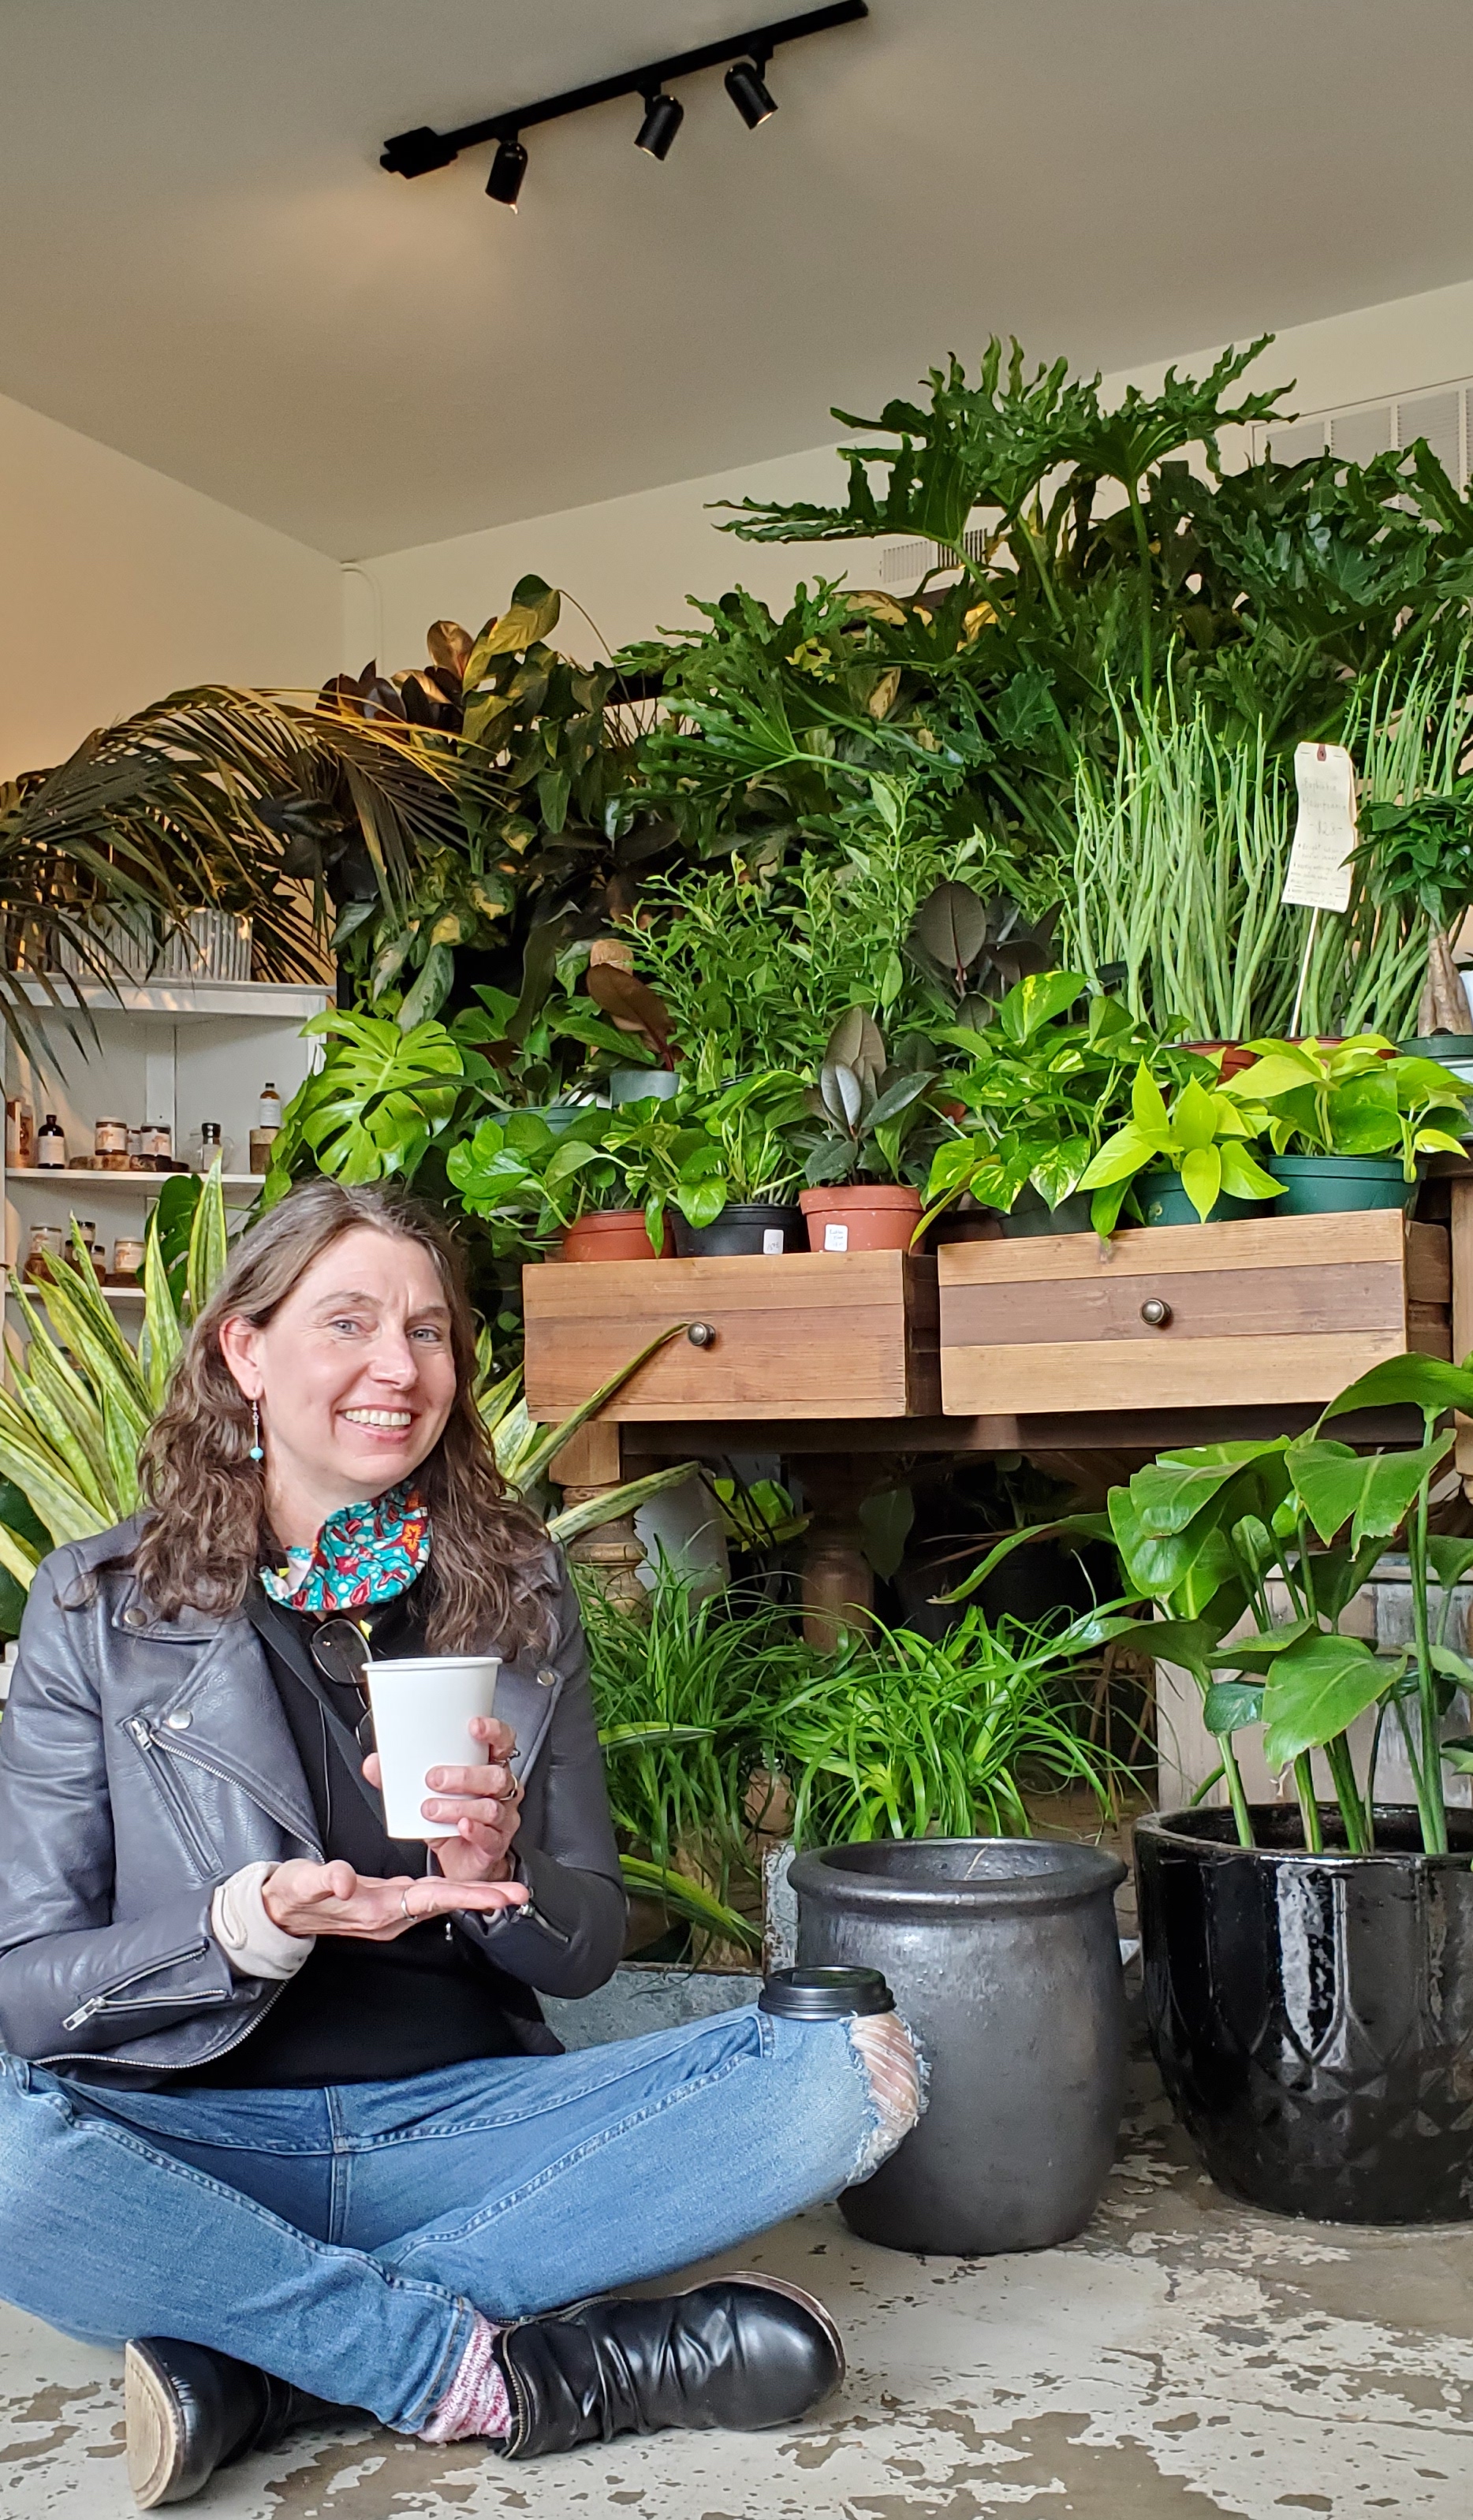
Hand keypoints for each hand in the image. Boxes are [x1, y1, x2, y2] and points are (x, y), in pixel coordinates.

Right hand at [260, 1857, 528, 1941]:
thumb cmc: (293, 1894)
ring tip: (504, 1888)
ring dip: (471, 1894)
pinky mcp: (386, 1903)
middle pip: (446, 1902)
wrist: (279, 1911)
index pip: (434, 1899)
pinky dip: (449, 1889)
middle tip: (520, 1891)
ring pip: (439, 1900)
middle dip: (483, 1897)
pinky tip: (463, 1881)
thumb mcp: (304, 1882)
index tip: (501, 1895)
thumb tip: (345, 1881)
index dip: (469, 1895)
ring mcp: (390, 1912)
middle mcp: (391, 1915)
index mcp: (378, 1909)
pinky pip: (426, 1896)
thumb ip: (326, 1879)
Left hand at [362, 1714, 523, 1884]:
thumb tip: (374, 1764)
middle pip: (496, 1776)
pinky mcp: (496, 1845)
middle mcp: (500, 1792)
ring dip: (459, 1806)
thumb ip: (401, 1779)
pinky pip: (491, 1837)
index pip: (502, 1742)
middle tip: (434, 1779)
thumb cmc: (448, 1820)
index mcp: (488, 1768)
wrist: (460, 1860)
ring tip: (432, 1809)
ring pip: (490, 1807)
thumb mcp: (426, 1794)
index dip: (493, 1731)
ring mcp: (502, 1818)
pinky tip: (461, 1826)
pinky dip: (475, 1830)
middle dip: (465, 1775)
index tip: (473, 1727)